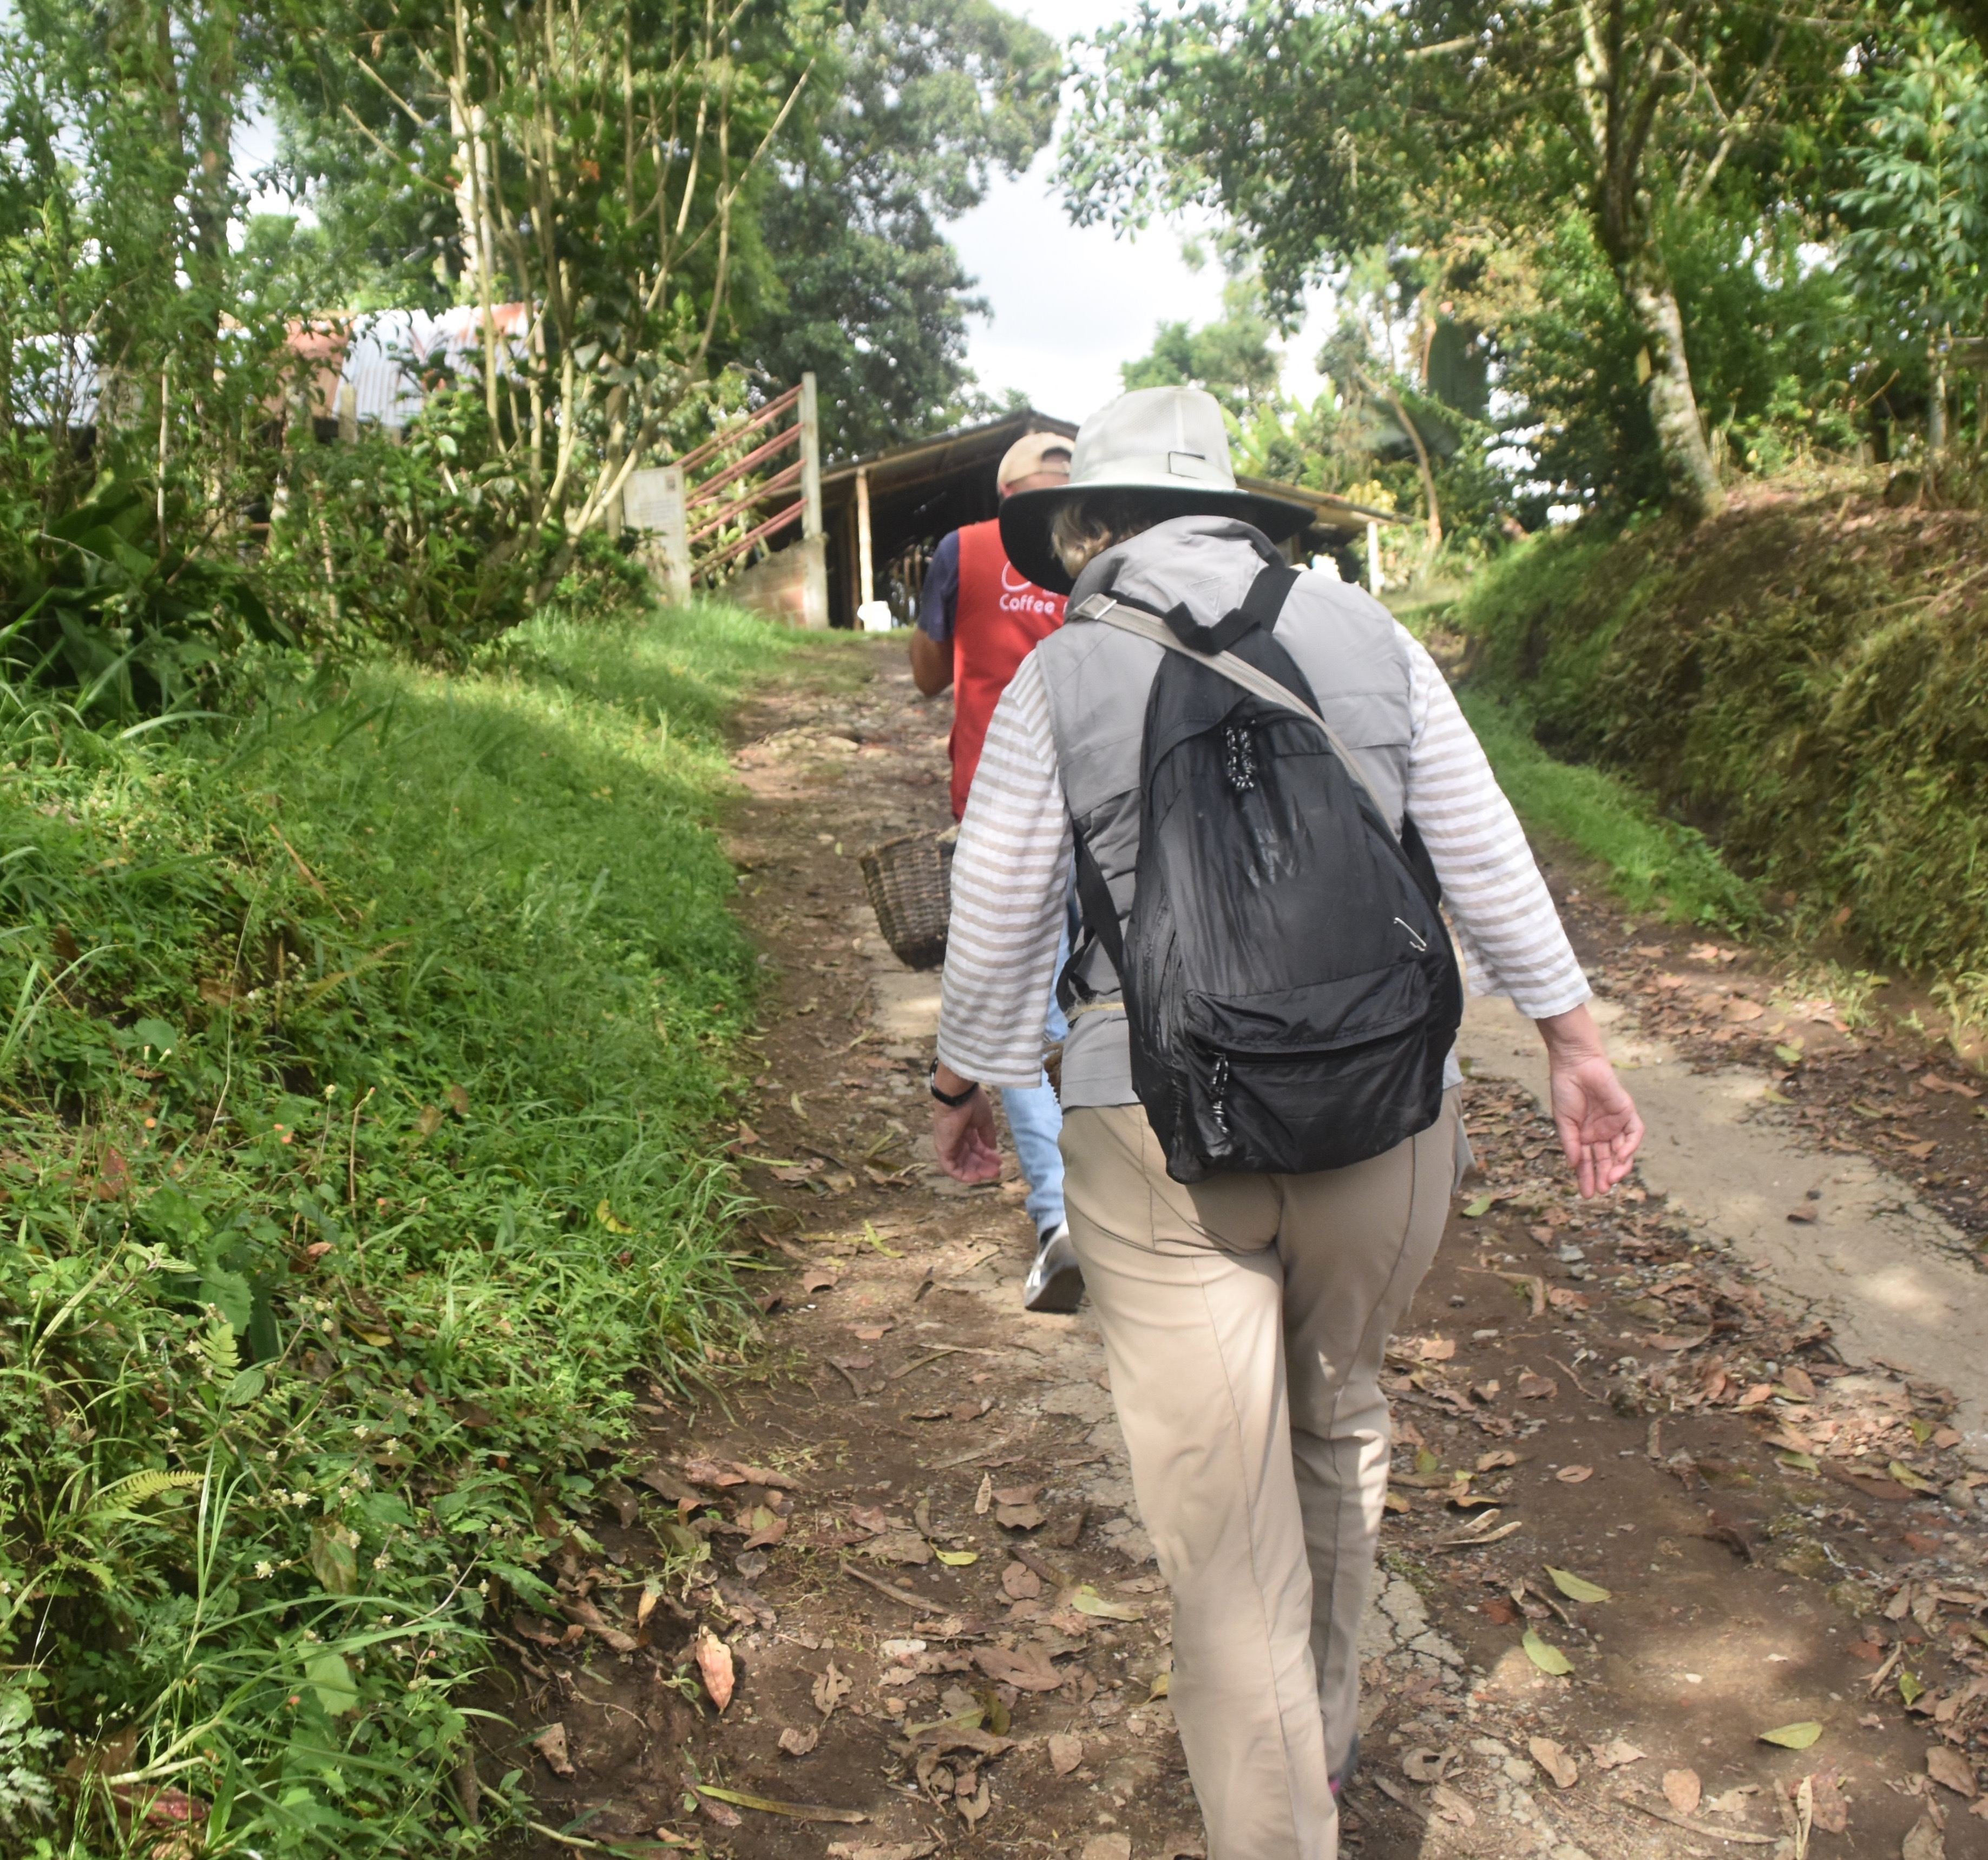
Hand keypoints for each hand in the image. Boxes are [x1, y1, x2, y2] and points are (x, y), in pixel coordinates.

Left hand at [931, 1065, 1000, 1182]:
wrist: (958, 1095)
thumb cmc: (971, 1103)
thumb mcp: (984, 1120)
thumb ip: (987, 1135)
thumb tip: (993, 1149)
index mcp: (964, 1129)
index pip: (976, 1147)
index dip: (988, 1155)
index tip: (999, 1160)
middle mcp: (955, 1138)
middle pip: (970, 1157)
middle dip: (984, 1165)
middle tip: (997, 1171)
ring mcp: (948, 1144)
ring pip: (962, 1164)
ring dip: (977, 1171)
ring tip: (992, 1173)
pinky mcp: (943, 1150)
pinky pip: (952, 1168)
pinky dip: (964, 1175)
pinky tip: (978, 1177)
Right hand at [1535, 1005, 1644, 1197]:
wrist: (1575, 1064)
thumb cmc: (1565, 1089)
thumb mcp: (1564, 1121)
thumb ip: (1571, 1144)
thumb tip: (1574, 1167)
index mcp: (1585, 1135)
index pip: (1588, 1162)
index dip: (1587, 1177)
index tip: (1586, 1194)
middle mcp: (1602, 1132)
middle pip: (1607, 1160)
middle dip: (1605, 1176)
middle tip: (1602, 1190)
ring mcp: (1615, 1124)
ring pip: (1622, 1151)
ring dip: (1619, 1166)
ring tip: (1611, 1179)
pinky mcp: (1627, 1113)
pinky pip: (1634, 1134)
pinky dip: (1630, 1147)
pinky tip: (1622, 1157)